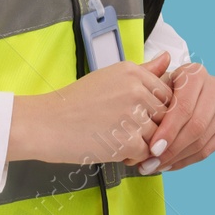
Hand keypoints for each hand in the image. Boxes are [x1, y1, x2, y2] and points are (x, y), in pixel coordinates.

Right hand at [16, 49, 172, 166]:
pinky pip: (146, 153)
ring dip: (142, 142)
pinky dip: (132, 156)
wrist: (46, 123)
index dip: (154, 109)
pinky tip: (112, 147)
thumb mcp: (109, 77)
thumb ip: (144, 71)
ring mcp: (133, 116)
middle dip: (150, 127)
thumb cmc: (74, 102)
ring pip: (158, 136)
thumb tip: (168, 58)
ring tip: (114, 137)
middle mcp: (135, 90)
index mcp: (131, 72)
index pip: (166, 94)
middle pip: (165, 116)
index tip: (136, 114)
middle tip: (121, 128)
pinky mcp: (128, 141)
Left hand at [142, 60, 214, 172]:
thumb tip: (164, 57)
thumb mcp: (150, 79)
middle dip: (172, 149)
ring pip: (203, 140)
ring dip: (177, 158)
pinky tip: (169, 165)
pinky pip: (208, 149)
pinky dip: (187, 160)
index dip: (169, 130)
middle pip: (196, 126)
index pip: (185, 107)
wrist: (172, 94)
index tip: (152, 149)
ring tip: (154, 167)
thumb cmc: (156, 86)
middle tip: (151, 163)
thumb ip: (151, 72)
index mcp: (197, 73)